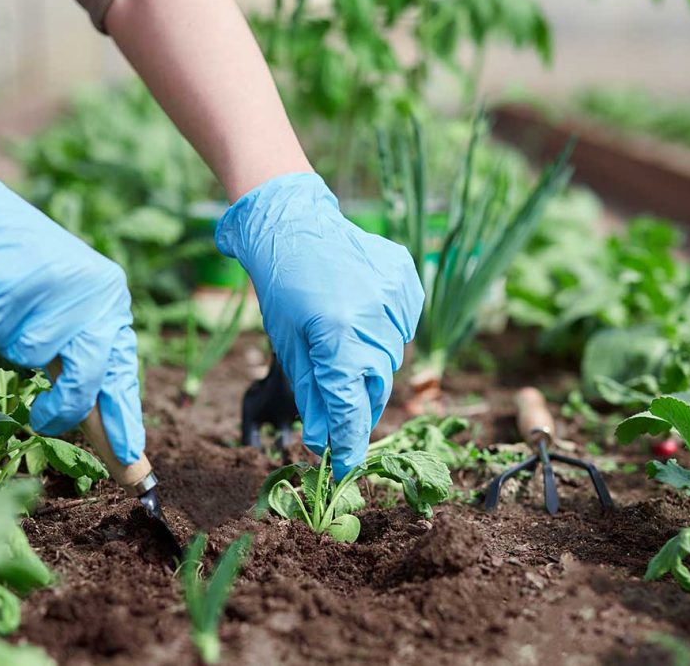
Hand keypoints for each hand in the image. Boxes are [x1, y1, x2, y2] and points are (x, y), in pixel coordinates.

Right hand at [0, 138, 144, 462]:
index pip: (123, 372)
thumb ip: (83, 362)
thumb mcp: (65, 317)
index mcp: (114, 304)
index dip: (124, 420)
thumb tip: (98, 426)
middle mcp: (101, 293)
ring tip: (11, 314)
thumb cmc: (24, 279)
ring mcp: (65, 286)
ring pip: (37, 354)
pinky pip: (3, 334)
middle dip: (65, 406)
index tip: (132, 462)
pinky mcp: (27, 279)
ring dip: (14, 348)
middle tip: (43, 422)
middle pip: (91, 373)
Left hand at [216, 173, 422, 477]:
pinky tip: (362, 313)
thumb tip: (325, 440)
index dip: (349, 441)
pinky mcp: (406, 280)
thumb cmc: (282, 288)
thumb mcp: (289, 346)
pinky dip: (385, 331)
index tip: (345, 465)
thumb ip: (313, 394)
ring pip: (392, 356)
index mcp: (336, 334)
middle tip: (343, 408)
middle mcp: (372, 316)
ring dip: (371, 362)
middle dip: (359, 402)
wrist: (293, 224)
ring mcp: (394, 296)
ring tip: (345, 338)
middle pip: (377, 385)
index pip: (351, 405)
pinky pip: (403, 325)